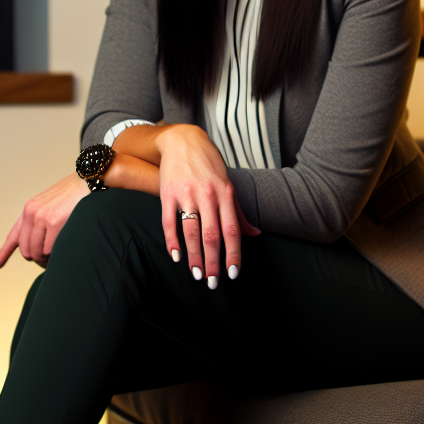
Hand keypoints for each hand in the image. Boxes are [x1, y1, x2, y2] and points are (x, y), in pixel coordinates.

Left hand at [0, 173, 89, 269]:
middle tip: (46, 260)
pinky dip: (54, 255)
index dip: (3, 252)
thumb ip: (40, 219)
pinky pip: (49, 249)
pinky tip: (60, 250)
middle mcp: (31, 213)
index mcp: (29, 209)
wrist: (88, 180)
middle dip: (35, 257)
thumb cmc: (73, 193)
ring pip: (36, 252)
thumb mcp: (50, 203)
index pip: (13, 236)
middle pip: (25, 249)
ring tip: (54, 257)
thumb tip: (37, 242)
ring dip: (45, 259)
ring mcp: (42, 218)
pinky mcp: (54, 222)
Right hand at [155, 125, 259, 284]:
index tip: (233, 274)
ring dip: (194, 257)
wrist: (182, 140)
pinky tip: (176, 256)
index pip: (231, 230)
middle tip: (214, 283)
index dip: (233, 254)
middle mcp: (207, 194)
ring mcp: (187, 194)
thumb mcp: (227, 184)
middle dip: (213, 262)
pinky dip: (172, 241)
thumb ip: (238, 211)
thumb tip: (255, 234)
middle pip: (211, 235)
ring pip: (191, 232)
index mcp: (225, 193)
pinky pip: (169, 222)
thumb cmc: (208, 164)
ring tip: (197, 275)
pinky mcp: (168, 193)